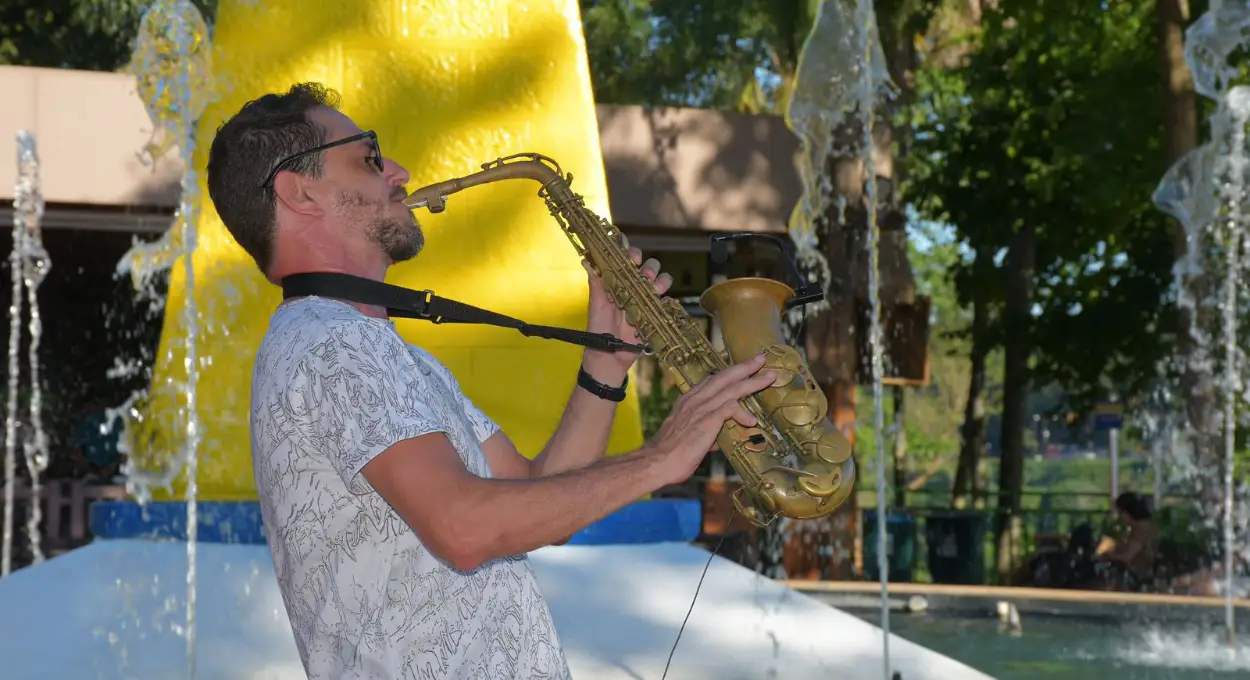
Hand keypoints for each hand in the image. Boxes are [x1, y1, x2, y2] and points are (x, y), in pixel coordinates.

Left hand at [581, 244, 672, 383]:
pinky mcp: (655, 314)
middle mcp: (634, 287)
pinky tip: (663, 303)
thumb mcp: (597, 304)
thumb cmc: (599, 328)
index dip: (632, 253)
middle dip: (649, 267)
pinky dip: (668, 300)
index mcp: (618, 281)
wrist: (610, 355)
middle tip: (644, 275)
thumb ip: (596, 283)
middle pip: (648, 267)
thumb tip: (586, 260)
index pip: (627, 260)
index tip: (633, 256)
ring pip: (661, 281)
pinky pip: (667, 302)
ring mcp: (646, 300)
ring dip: (661, 280)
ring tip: (655, 289)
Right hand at [647, 354, 776, 485]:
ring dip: (752, 382)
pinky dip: (742, 412)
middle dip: (744, 367)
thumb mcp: (688, 438)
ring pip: (730, 389)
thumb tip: (718, 440)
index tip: (741, 367)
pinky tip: (752, 421)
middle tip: (761, 358)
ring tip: (769, 377)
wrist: (656, 462)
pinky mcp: (706, 421)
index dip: (727, 373)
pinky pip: (729, 409)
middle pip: (723, 377)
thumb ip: (705, 434)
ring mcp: (700, 409)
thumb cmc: (670, 454)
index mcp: (688, 401)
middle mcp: (694, 400)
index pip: (710, 380)